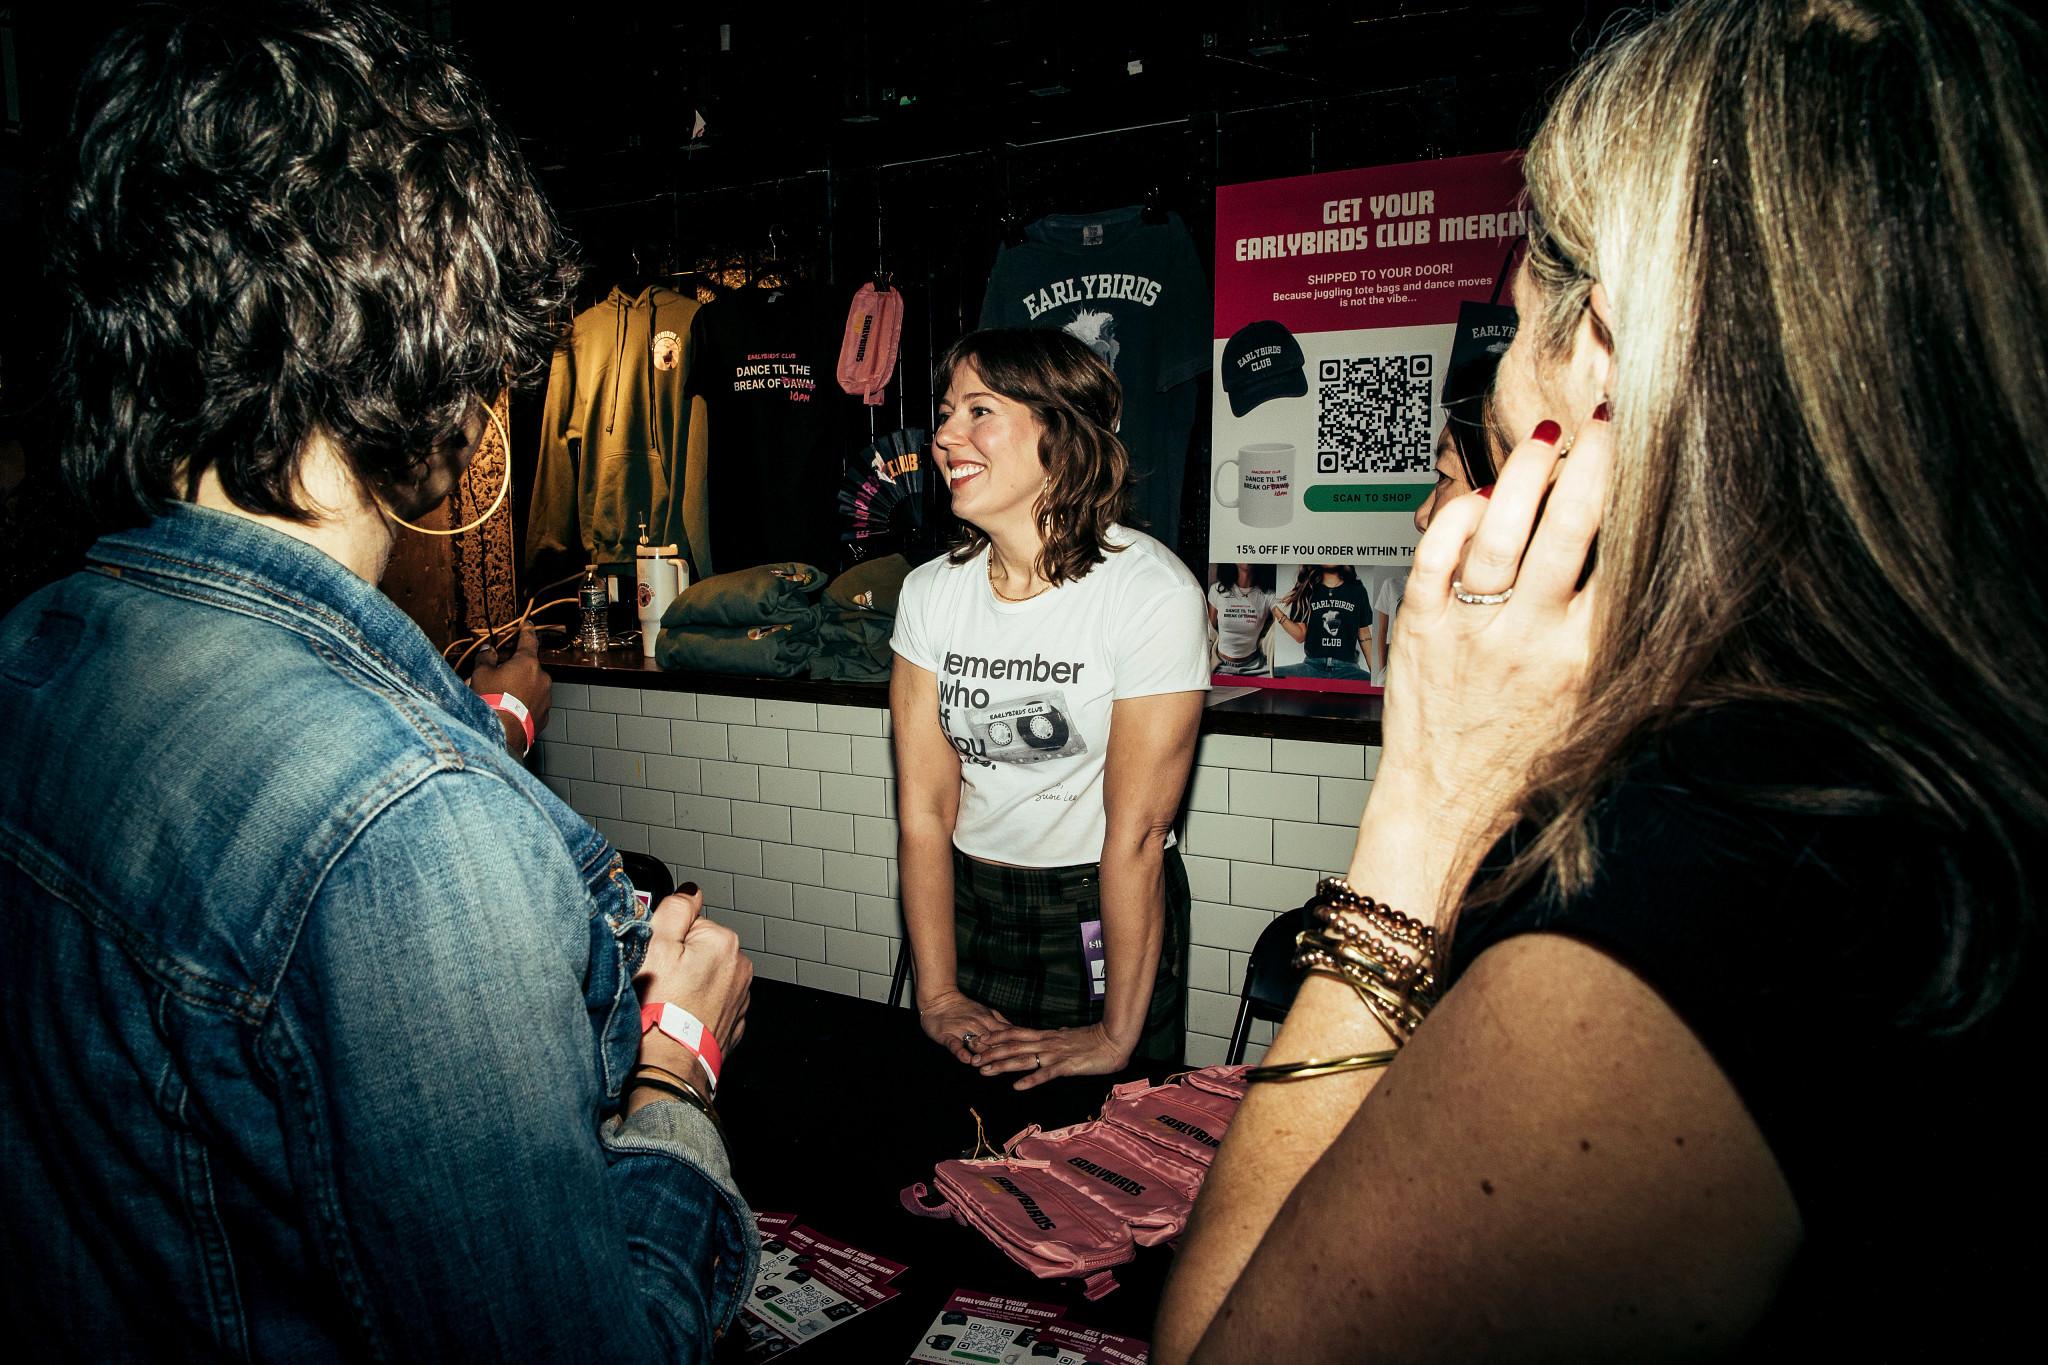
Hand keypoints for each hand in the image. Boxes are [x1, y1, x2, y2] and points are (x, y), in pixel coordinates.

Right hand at [470, 624, 551, 747]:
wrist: (502, 734)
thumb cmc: (491, 702)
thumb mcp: (481, 675)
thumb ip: (486, 658)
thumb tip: (488, 650)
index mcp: (527, 663)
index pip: (528, 641)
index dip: (526, 631)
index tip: (527, 625)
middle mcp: (542, 678)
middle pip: (526, 668)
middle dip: (512, 672)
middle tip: (494, 681)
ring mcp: (546, 697)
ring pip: (530, 687)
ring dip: (518, 689)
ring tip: (498, 700)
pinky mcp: (545, 715)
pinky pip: (533, 704)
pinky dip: (524, 705)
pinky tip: (509, 712)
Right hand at [631, 886, 751, 1102]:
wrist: (669, 1066)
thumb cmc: (659, 1009)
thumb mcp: (655, 946)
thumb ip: (675, 909)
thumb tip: (691, 890)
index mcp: (724, 942)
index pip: (690, 925)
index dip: (667, 941)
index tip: (658, 963)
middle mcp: (740, 967)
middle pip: (700, 949)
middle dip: (681, 963)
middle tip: (662, 986)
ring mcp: (741, 996)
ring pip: (706, 977)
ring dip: (690, 986)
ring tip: (671, 1005)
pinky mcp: (735, 1021)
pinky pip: (712, 1003)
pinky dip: (698, 1008)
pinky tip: (682, 1018)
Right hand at [917, 988, 1011, 1065]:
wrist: (939, 998)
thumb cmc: (964, 1008)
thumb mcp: (987, 1012)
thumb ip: (1001, 1023)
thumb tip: (1019, 1034)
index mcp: (989, 1019)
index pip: (1006, 1035)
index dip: (1016, 1047)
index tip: (1024, 1057)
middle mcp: (978, 1024)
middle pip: (994, 1043)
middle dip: (1003, 1056)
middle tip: (1011, 1069)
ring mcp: (962, 1029)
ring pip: (977, 1044)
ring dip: (984, 1056)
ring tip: (990, 1068)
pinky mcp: (947, 1034)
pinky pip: (955, 1044)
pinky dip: (961, 1052)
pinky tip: (967, 1060)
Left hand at [968, 1022, 1130, 1091]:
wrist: (1114, 1040)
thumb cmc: (1096, 1040)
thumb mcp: (1072, 1036)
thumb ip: (1060, 1037)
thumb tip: (1054, 1034)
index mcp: (1048, 1036)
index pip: (1017, 1033)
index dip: (996, 1036)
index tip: (979, 1039)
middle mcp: (1047, 1043)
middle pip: (1013, 1046)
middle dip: (991, 1053)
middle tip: (972, 1058)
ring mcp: (1055, 1054)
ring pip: (1023, 1059)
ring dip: (1002, 1065)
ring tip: (985, 1071)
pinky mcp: (1066, 1066)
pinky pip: (1045, 1074)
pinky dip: (1030, 1080)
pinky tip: (1017, 1086)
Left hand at [1362, 410, 1610, 916]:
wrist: (1447, 801)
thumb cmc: (1522, 753)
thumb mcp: (1594, 703)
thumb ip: (1621, 639)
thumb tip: (1654, 571)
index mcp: (1583, 659)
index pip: (1620, 563)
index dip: (1635, 500)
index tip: (1651, 453)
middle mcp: (1528, 640)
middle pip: (1565, 534)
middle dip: (1589, 466)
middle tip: (1602, 420)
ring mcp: (1469, 631)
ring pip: (1497, 535)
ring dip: (1523, 476)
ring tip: (1543, 439)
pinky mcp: (1419, 628)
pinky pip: (1436, 558)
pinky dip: (1456, 518)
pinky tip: (1478, 497)